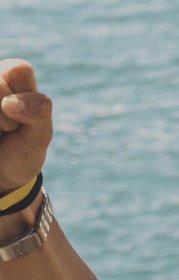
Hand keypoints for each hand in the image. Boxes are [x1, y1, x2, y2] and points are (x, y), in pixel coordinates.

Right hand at [0, 60, 51, 193]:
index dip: (25, 99)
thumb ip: (38, 113)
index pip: (19, 70)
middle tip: (6, 129)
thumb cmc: (20, 149)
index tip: (22, 117)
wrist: (1, 174)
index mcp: (10, 74)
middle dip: (6, 116)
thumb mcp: (39, 136)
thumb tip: (8, 103)